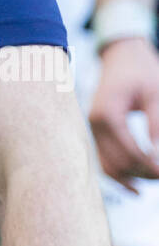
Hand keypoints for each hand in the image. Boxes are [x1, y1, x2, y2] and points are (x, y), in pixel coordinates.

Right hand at [89, 37, 158, 189]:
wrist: (122, 56)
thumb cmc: (141, 71)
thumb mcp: (155, 93)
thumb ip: (156, 123)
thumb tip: (157, 154)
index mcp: (108, 113)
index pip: (130, 152)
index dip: (152, 166)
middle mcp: (95, 124)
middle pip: (120, 163)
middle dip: (146, 174)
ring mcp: (93, 129)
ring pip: (110, 167)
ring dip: (134, 177)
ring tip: (156, 178)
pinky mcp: (97, 132)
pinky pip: (106, 161)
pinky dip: (121, 175)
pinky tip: (136, 189)